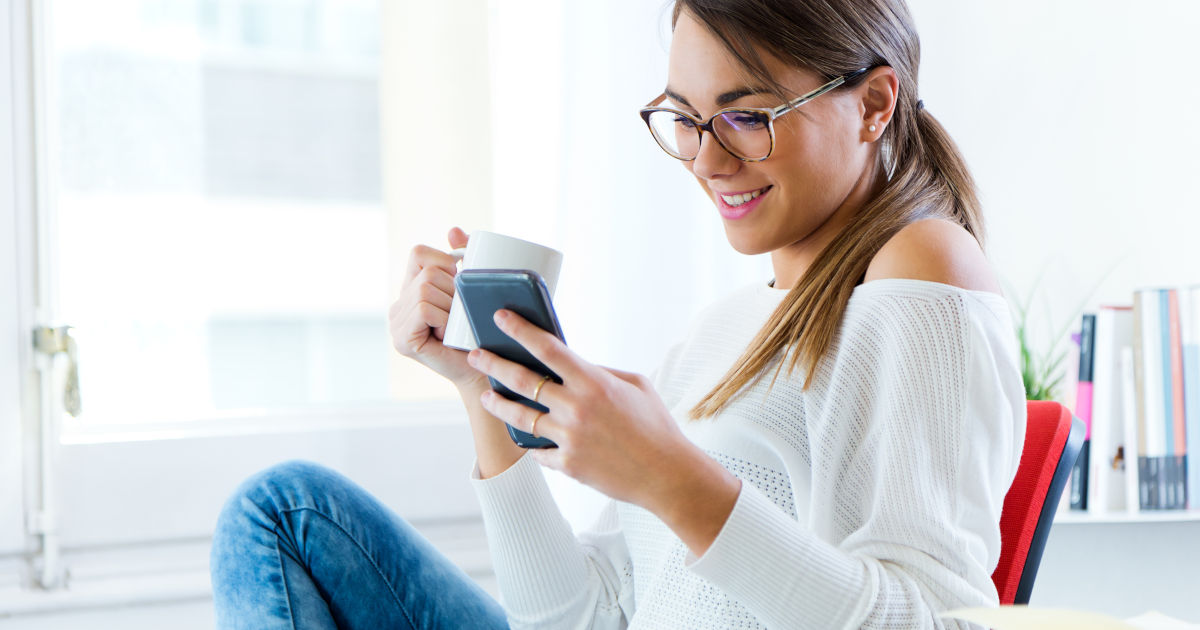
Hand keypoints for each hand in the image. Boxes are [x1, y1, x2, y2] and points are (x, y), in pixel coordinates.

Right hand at [389, 227, 486, 391]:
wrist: (483, 370)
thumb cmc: (479, 330)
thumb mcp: (471, 288)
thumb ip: (462, 259)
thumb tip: (453, 229)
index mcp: (410, 289)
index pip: (418, 253)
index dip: (444, 263)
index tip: (458, 288)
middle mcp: (398, 305)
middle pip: (427, 272)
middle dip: (453, 291)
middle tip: (461, 315)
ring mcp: (396, 323)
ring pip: (426, 289)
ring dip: (451, 307)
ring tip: (456, 327)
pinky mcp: (402, 339)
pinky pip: (424, 308)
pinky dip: (443, 319)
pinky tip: (448, 334)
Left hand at [465, 309, 716, 511]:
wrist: (667, 474)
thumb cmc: (655, 425)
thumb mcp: (635, 385)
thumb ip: (601, 371)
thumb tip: (573, 364)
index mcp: (593, 382)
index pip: (547, 348)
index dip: (520, 330)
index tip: (500, 317)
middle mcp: (576, 408)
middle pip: (522, 380)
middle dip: (494, 364)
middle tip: (477, 355)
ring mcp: (569, 438)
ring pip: (520, 417)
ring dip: (499, 404)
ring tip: (487, 395)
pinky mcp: (567, 465)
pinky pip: (539, 451)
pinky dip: (534, 443)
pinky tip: (525, 436)